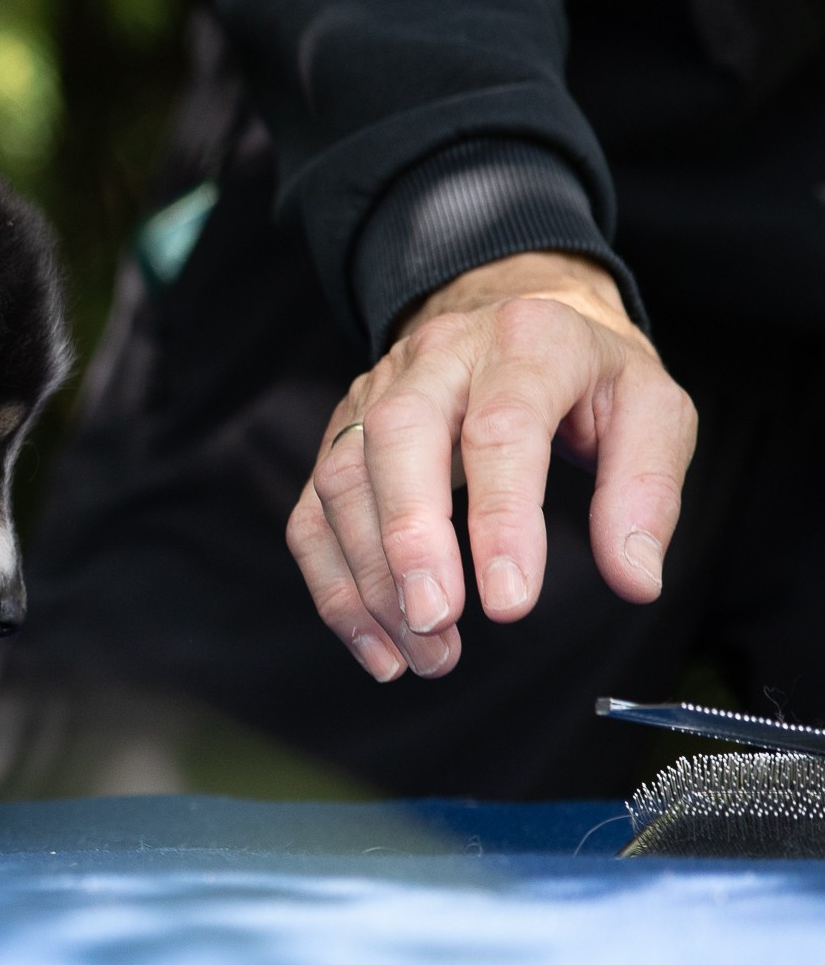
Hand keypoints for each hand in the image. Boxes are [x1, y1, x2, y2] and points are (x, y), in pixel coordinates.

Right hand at [287, 251, 697, 679]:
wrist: (518, 312)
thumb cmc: (588, 376)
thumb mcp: (652, 410)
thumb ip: (646, 490)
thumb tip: (634, 578)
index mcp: (526, 340)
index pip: (502, 428)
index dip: (502, 518)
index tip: (510, 603)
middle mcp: (438, 358)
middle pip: (399, 435)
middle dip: (408, 538)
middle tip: (436, 621)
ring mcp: (375, 393)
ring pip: (343, 477)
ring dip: (372, 575)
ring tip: (424, 652)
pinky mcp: (340, 435)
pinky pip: (313, 509)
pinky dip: (335, 584)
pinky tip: (377, 643)